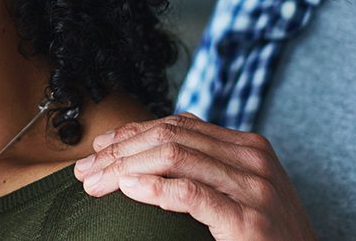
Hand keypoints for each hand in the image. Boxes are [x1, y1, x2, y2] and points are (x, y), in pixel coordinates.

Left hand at [73, 113, 314, 240]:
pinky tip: (128, 189)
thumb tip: (145, 156)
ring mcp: (253, 187)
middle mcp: (252, 159)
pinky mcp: (248, 220)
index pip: (178, 125)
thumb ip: (206, 167)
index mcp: (248, 147)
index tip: (99, 147)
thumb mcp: (241, 192)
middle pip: (170, 137)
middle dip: (120, 150)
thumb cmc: (269, 238)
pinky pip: (192, 194)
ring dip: (124, 168)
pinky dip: (154, 188)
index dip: (133, 133)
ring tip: (96, 181)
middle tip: (86, 169)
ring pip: (174, 158)